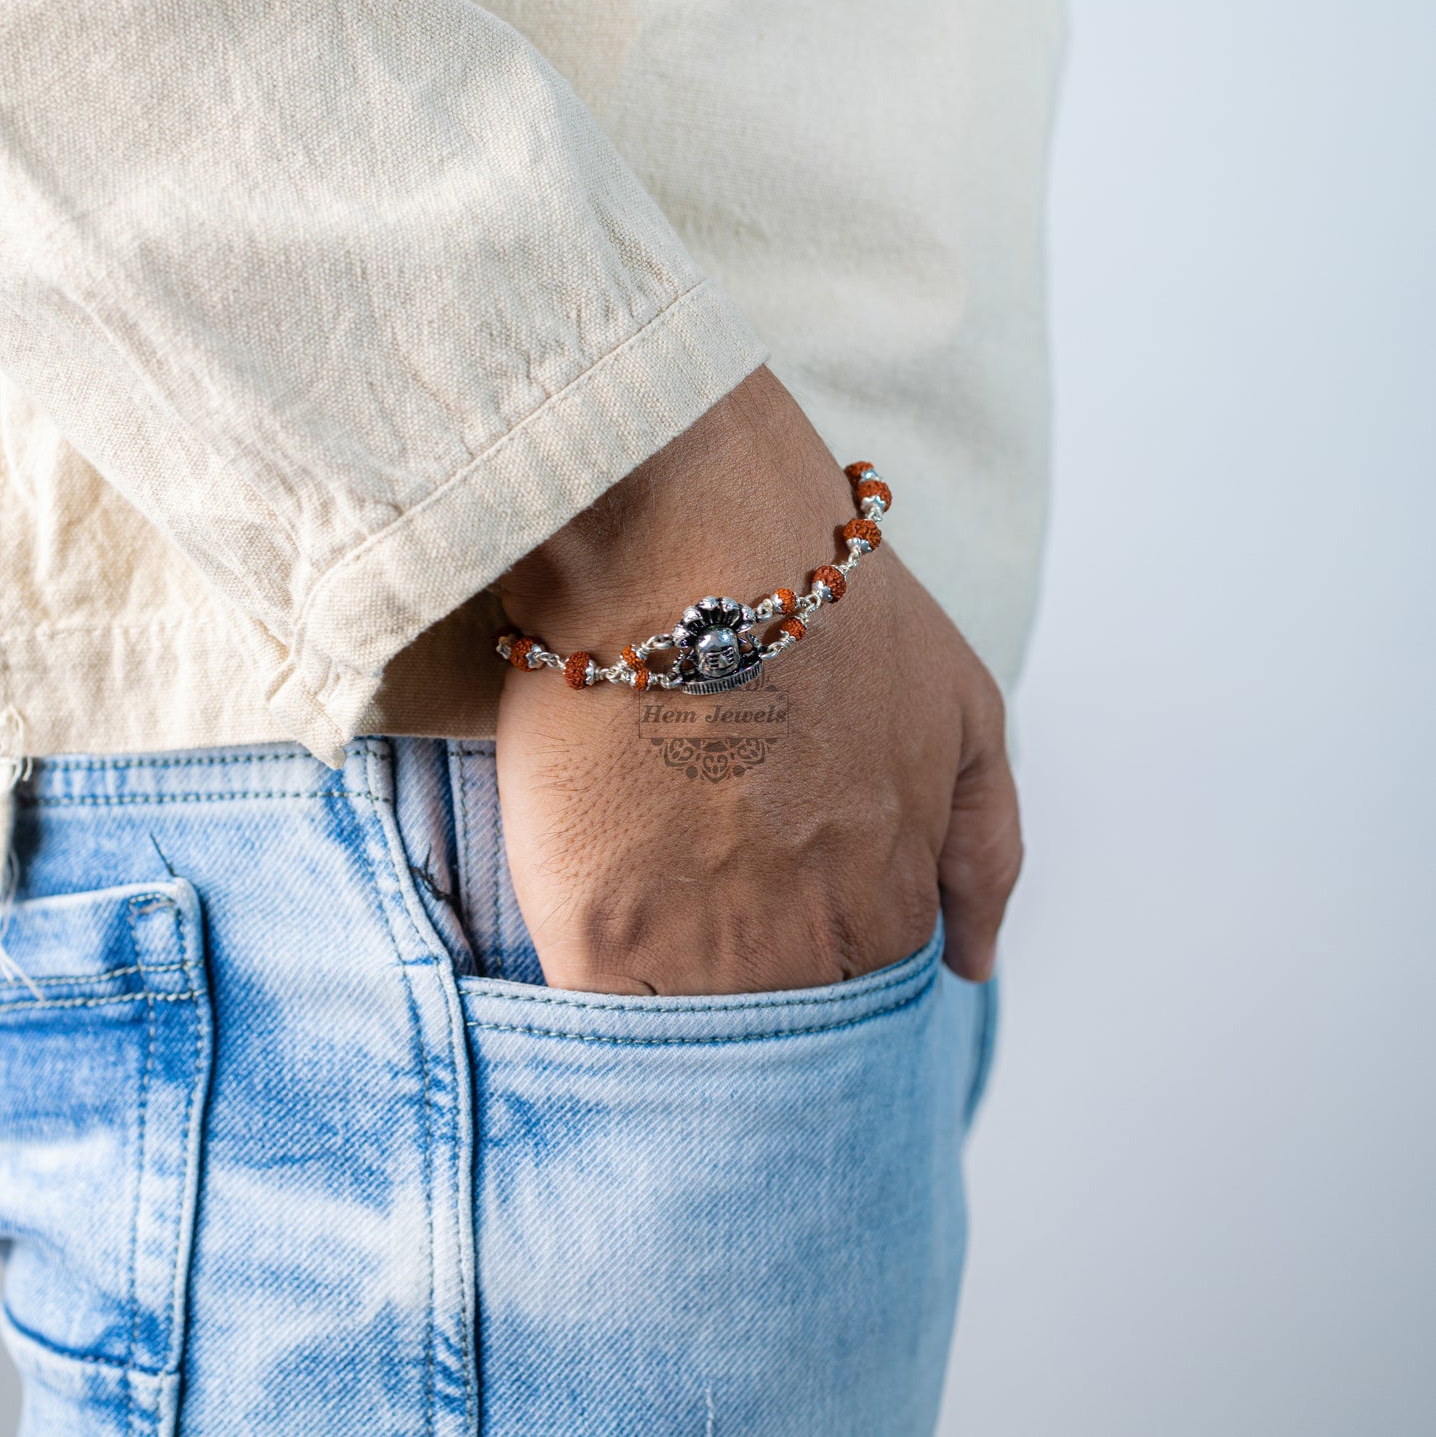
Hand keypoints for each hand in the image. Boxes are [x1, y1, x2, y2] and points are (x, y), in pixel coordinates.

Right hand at [493, 366, 1021, 994]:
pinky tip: (596, 952)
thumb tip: (974, 964)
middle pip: (785, 1026)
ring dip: (679, 1006)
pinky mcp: (598, 935)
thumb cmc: (830, 611)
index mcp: (892, 899)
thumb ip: (985, 847)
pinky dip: (605, 1005)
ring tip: (650, 939)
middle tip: (708, 931)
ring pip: (697, 1040)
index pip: (868, 996)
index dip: (821, 966)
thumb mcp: (964, 713)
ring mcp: (703, 947)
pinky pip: (605, 1018)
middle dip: (754, 995)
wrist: (692, 540)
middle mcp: (809, 941)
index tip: (782, 931)